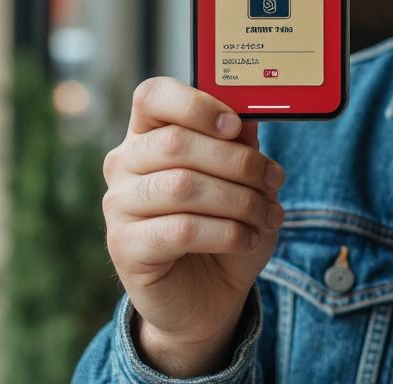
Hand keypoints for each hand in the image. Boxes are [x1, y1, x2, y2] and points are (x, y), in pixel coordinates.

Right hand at [102, 77, 284, 373]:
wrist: (208, 296)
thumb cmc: (225, 227)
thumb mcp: (243, 181)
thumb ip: (240, 145)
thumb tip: (249, 116)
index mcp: (149, 134)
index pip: (152, 96)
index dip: (195, 104)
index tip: (234, 125)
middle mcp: (124, 164)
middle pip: (175, 142)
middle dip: (238, 161)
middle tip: (274, 180)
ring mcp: (118, 205)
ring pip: (183, 186)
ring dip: (239, 200)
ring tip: (268, 215)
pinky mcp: (124, 247)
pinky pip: (182, 230)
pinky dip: (227, 233)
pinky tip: (247, 239)